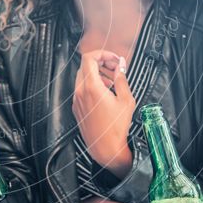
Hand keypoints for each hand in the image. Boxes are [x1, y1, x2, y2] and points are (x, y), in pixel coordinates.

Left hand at [73, 50, 134, 175]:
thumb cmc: (116, 127)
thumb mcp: (125, 100)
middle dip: (101, 63)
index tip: (114, 59)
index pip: (89, 58)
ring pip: (83, 77)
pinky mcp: (76, 108)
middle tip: (115, 68)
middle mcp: (80, 92)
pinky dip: (92, 85)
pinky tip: (105, 93)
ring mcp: (76, 100)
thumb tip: (121, 64)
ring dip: (97, 74)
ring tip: (112, 82)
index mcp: (91, 87)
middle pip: (85, 66)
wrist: (105, 148)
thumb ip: (121, 78)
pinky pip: (81, 89)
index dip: (102, 54)